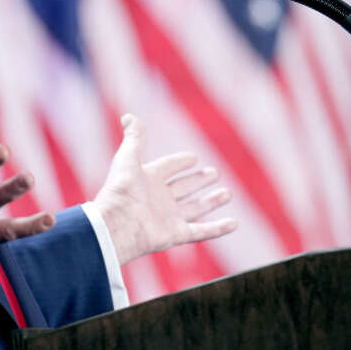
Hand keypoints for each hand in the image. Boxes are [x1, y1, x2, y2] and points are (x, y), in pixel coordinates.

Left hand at [91, 114, 237, 264]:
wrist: (116, 224)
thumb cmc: (121, 190)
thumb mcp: (128, 158)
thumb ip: (134, 138)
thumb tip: (128, 116)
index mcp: (148, 179)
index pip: (168, 167)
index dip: (180, 162)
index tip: (194, 157)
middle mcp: (159, 199)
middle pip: (184, 187)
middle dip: (199, 180)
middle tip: (215, 173)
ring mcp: (168, 217)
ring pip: (195, 208)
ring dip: (211, 201)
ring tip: (227, 193)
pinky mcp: (175, 234)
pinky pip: (201, 231)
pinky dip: (218, 229)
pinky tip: (234, 223)